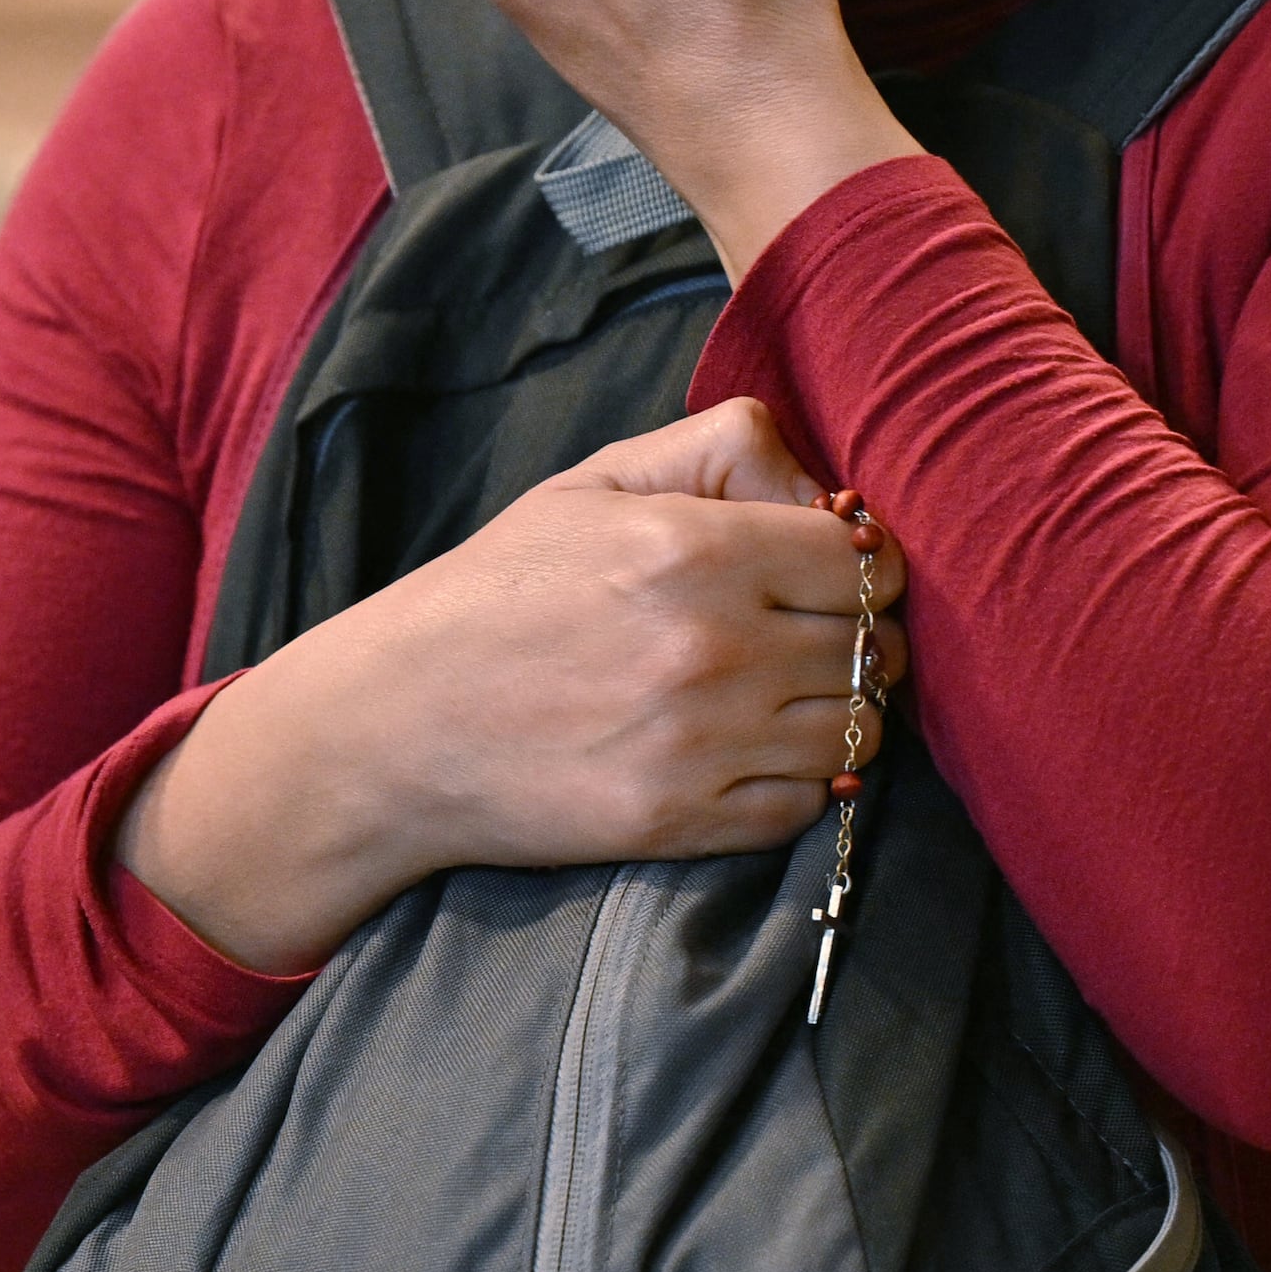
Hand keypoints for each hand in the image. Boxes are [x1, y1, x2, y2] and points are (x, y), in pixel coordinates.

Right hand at [120, 399, 904, 972]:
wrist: (397, 723)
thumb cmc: (499, 590)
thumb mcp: (597, 481)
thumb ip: (723, 448)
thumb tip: (831, 497)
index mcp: (693, 549)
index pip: (864, 563)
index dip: (859, 566)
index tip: (826, 574)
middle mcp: (712, 648)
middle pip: (873, 650)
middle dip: (856, 639)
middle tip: (808, 636)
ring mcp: (701, 744)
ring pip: (857, 733)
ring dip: (839, 714)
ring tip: (786, 696)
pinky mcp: (681, 823)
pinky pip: (805, 807)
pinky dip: (797, 782)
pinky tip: (751, 751)